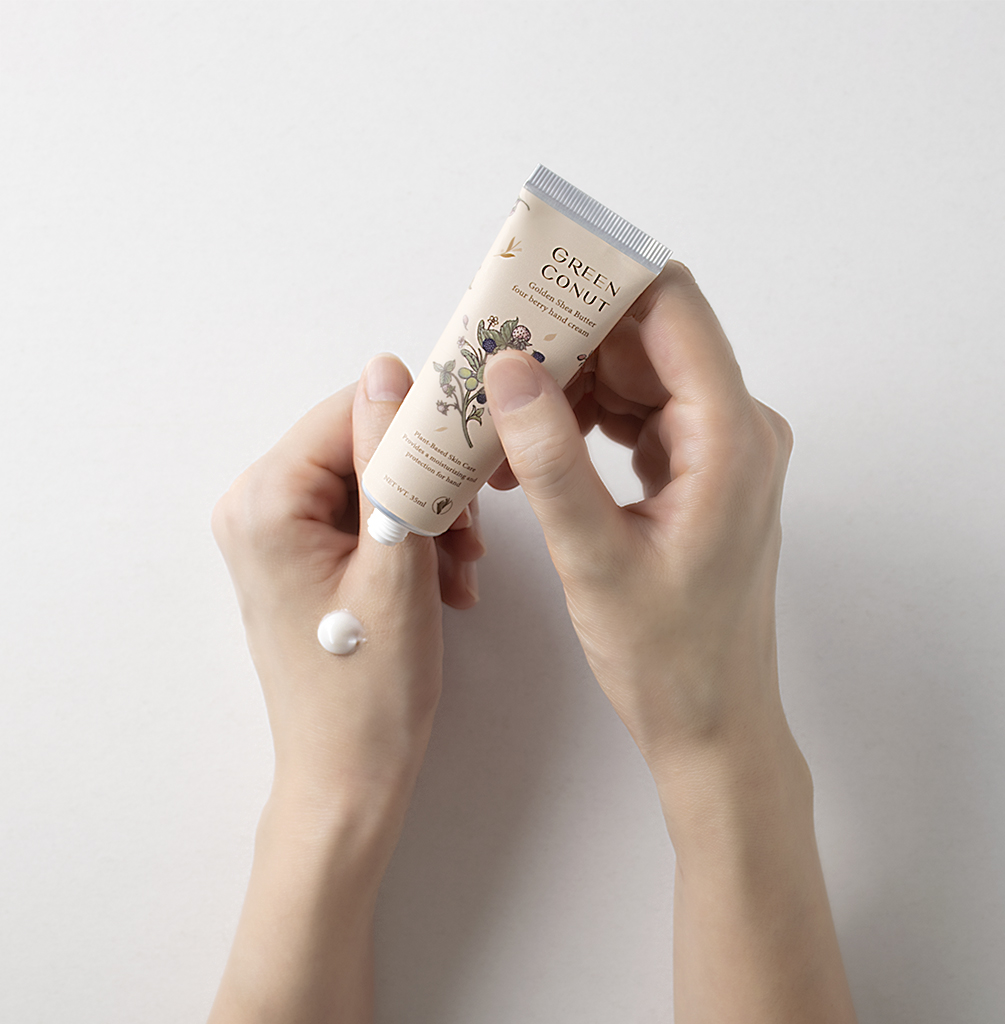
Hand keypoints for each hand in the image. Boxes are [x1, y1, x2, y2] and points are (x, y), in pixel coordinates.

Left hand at [211, 354, 485, 801]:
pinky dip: (407, 536)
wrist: (348, 776)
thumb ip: (394, 463)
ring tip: (459, 568)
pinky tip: (443, 581)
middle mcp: (254, 505)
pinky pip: (360, 514)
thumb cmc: (371, 688)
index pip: (350, 409)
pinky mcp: (296, 555)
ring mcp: (272, 531)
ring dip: (425, 513)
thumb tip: (388, 368)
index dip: (418, 426)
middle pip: (359, 443)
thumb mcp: (396, 565)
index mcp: (265, 501)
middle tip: (468, 538)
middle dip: (424, 481)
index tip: (473, 462)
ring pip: (368, 478)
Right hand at [484, 262, 794, 777]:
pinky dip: (584, 421)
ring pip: (637, 374)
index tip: (533, 277)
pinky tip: (533, 450)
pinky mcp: (697, 470)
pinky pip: (637, 416)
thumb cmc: (667, 658)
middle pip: (648, 336)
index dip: (601, 280)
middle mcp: (737, 428)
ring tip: (502, 414)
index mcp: (730, 437)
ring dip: (569, 383)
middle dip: (569, 335)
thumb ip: (550, 458)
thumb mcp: (594, 557)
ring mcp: (720, 448)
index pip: (672, 306)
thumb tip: (509, 369)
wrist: (712, 721)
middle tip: (495, 350)